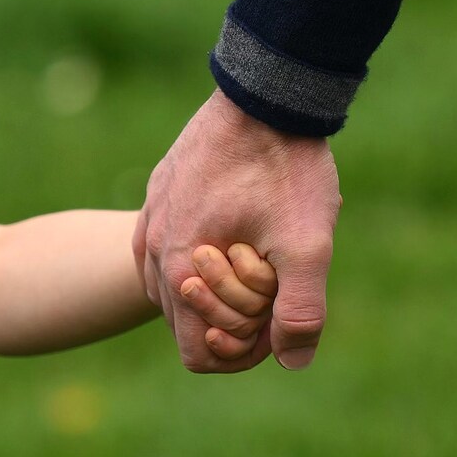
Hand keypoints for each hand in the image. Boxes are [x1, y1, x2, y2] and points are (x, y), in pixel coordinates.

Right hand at [136, 90, 339, 371]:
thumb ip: (300, 312)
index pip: (197, 354)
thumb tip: (293, 363)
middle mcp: (151, 249)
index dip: (244, 353)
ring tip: (259, 250)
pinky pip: (169, 250)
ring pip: (176, 289)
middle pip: (186, 324)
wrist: (267, 93)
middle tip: (276, 275)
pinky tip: (241, 229)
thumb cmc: (287, 169)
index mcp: (178, 268)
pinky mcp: (157, 195)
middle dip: (234, 317)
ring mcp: (149, 219)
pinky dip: (204, 258)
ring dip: (218, 288)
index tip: (279, 318)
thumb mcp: (307, 245)